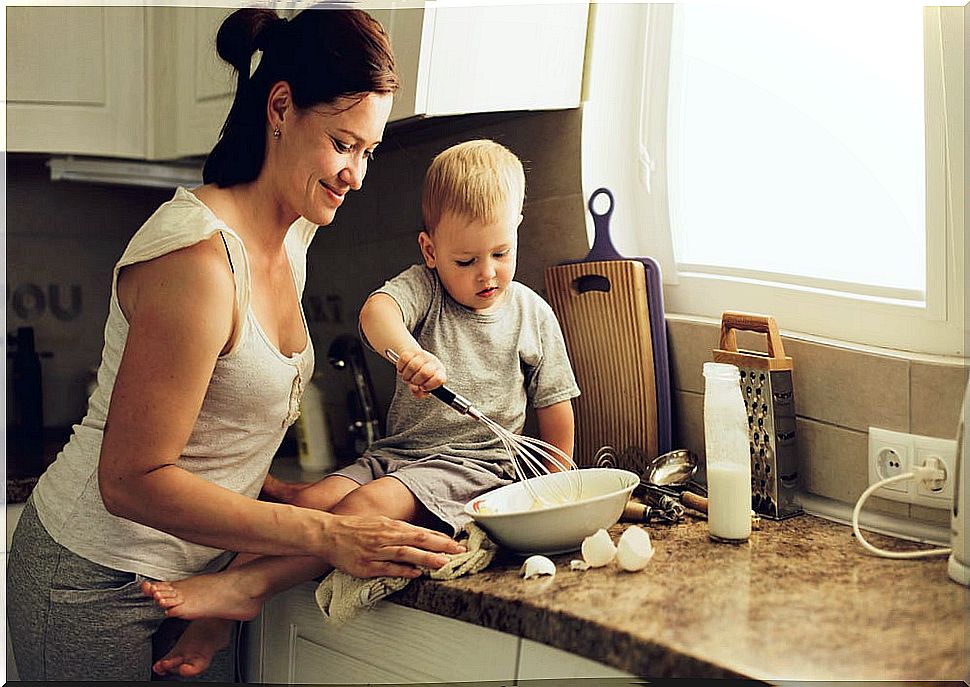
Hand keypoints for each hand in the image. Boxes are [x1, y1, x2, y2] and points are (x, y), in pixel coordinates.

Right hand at [320, 513, 465, 577]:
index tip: (458, 544)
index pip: (422, 532)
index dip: (441, 538)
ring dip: (426, 558)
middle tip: (459, 552)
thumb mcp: (380, 524)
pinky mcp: (366, 565)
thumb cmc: (354, 529)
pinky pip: (387, 568)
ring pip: (405, 553)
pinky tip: (415, 573)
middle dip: (441, 546)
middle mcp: (386, 536)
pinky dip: (402, 570)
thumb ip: (400, 531)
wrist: (328, 533)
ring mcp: (376, 551)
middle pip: (418, 540)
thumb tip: (422, 537)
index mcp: (391, 526)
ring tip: (443, 563)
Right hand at [393, 349, 446, 398]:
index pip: (439, 379)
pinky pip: (404, 359)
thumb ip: (420, 393)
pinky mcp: (412, 351)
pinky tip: (404, 370)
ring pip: (412, 366)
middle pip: (425, 373)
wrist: (414, 359)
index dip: (429, 386)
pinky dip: (401, 368)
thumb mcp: (423, 387)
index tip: (422, 388)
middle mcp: (433, 362)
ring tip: (408, 377)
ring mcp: (423, 355)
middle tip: (413, 382)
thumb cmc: (421, 377)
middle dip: (416, 381)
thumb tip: (418, 389)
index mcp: (440, 372)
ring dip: (406, 376)